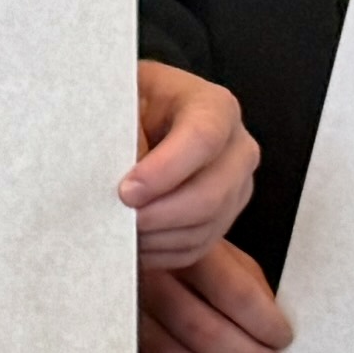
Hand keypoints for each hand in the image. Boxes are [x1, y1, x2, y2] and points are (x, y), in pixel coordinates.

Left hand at [120, 62, 259, 268]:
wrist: (141, 121)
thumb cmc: (131, 105)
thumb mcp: (124, 99)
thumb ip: (126, 130)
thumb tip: (116, 173)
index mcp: (214, 107)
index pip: (202, 138)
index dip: (164, 170)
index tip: (125, 191)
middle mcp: (237, 148)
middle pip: (210, 194)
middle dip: (159, 214)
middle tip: (116, 216)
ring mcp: (235, 187)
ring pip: (204, 227)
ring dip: (156, 236)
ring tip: (117, 228)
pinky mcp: (223, 217)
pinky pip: (198, 247)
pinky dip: (161, 252)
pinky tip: (133, 242)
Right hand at [139, 243, 293, 352]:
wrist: (144, 261)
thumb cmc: (192, 263)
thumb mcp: (228, 259)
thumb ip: (252, 291)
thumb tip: (275, 337)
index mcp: (184, 252)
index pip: (234, 294)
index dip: (266, 324)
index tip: (283, 338)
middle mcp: (148, 282)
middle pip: (205, 334)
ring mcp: (129, 319)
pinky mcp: (125, 351)